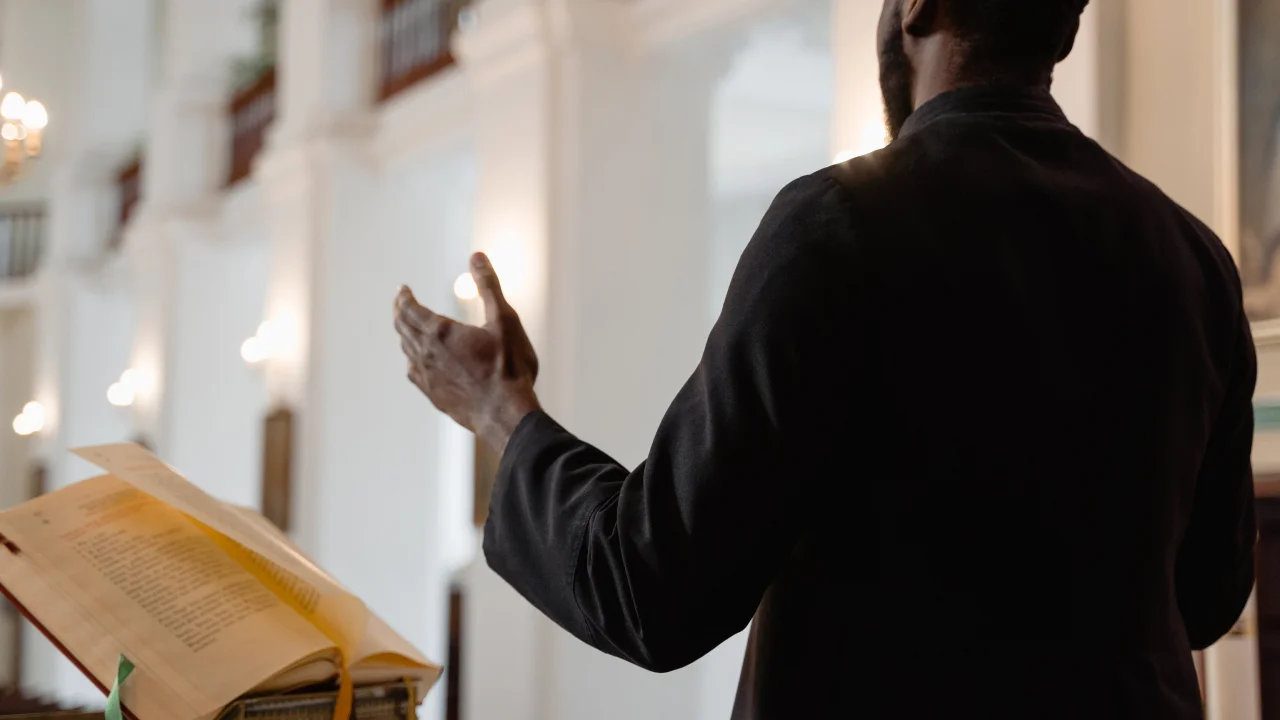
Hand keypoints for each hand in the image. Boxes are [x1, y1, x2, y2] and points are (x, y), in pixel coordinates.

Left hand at [394, 253, 541, 452]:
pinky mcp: (434, 396)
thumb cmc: (509, 367)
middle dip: (400, 312)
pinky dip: (412, 359)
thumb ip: (488, 287)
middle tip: (402, 303)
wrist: (506, 415)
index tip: (403, 289)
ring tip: (410, 327)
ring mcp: (428, 377)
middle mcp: (427, 354)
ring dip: (406, 334)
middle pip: (402, 328)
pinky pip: (414, 373)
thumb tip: (476, 257)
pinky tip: (418, 362)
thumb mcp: (505, 320)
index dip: (403, 297)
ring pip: (407, 350)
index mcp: (440, 332)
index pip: (409, 309)